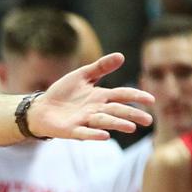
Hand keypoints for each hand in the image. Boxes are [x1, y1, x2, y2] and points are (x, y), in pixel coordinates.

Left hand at [28, 53, 153, 140]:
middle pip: (117, 111)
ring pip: (104, 122)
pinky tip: (105, 136)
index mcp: (101, 96)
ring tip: (131, 128)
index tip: (151, 100)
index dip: (136, 97)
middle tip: (148, 120)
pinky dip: (94, 134)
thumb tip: (121, 55)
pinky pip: (84, 133)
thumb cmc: (63, 92)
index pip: (122, 95)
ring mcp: (85, 121)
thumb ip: (100, 67)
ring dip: (117, 124)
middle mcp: (96, 110)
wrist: (41, 108)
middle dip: (132, 115)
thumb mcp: (82, 75)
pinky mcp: (72, 130)